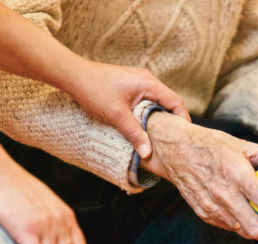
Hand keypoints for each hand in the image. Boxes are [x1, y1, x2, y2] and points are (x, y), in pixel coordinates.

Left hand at [67, 59, 190, 157]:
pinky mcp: (129, 86)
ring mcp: (138, 82)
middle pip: (168, 102)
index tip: (183, 137)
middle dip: (171, 121)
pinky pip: (145, 101)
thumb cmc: (94, 90)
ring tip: (159, 137)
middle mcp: (147, 80)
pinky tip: (142, 126)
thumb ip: (134, 134)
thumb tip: (148, 153)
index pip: (175, 102)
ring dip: (158, 118)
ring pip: (156, 102)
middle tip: (173, 140)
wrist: (73, 76)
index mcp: (149, 83)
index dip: (182, 119)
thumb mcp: (116, 115)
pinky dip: (147, 113)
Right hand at [140, 113, 257, 242]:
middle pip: (255, 228)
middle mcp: (223, 194)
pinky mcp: (203, 213)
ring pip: (242, 231)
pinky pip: (228, 226)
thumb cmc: (212, 144)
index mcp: (236, 174)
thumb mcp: (245, 145)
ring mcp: (211, 207)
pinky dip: (243, 226)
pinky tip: (252, 219)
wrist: (175, 150)